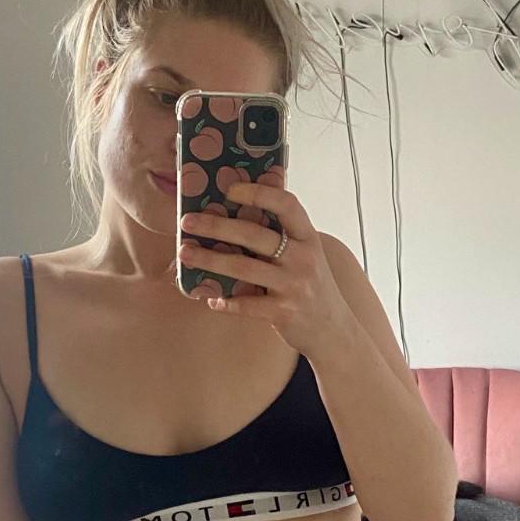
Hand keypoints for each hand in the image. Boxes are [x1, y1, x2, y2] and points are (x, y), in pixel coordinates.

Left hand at [179, 179, 355, 360]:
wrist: (334, 331)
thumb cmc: (312, 286)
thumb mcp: (306, 253)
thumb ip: (283, 232)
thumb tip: (249, 200)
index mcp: (307, 237)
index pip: (286, 204)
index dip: (258, 193)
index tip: (228, 190)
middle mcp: (303, 258)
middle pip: (254, 235)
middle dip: (216, 226)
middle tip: (187, 222)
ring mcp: (294, 286)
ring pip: (243, 268)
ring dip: (209, 260)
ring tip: (185, 254)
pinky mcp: (284, 312)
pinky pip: (246, 304)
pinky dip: (225, 301)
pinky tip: (210, 298)